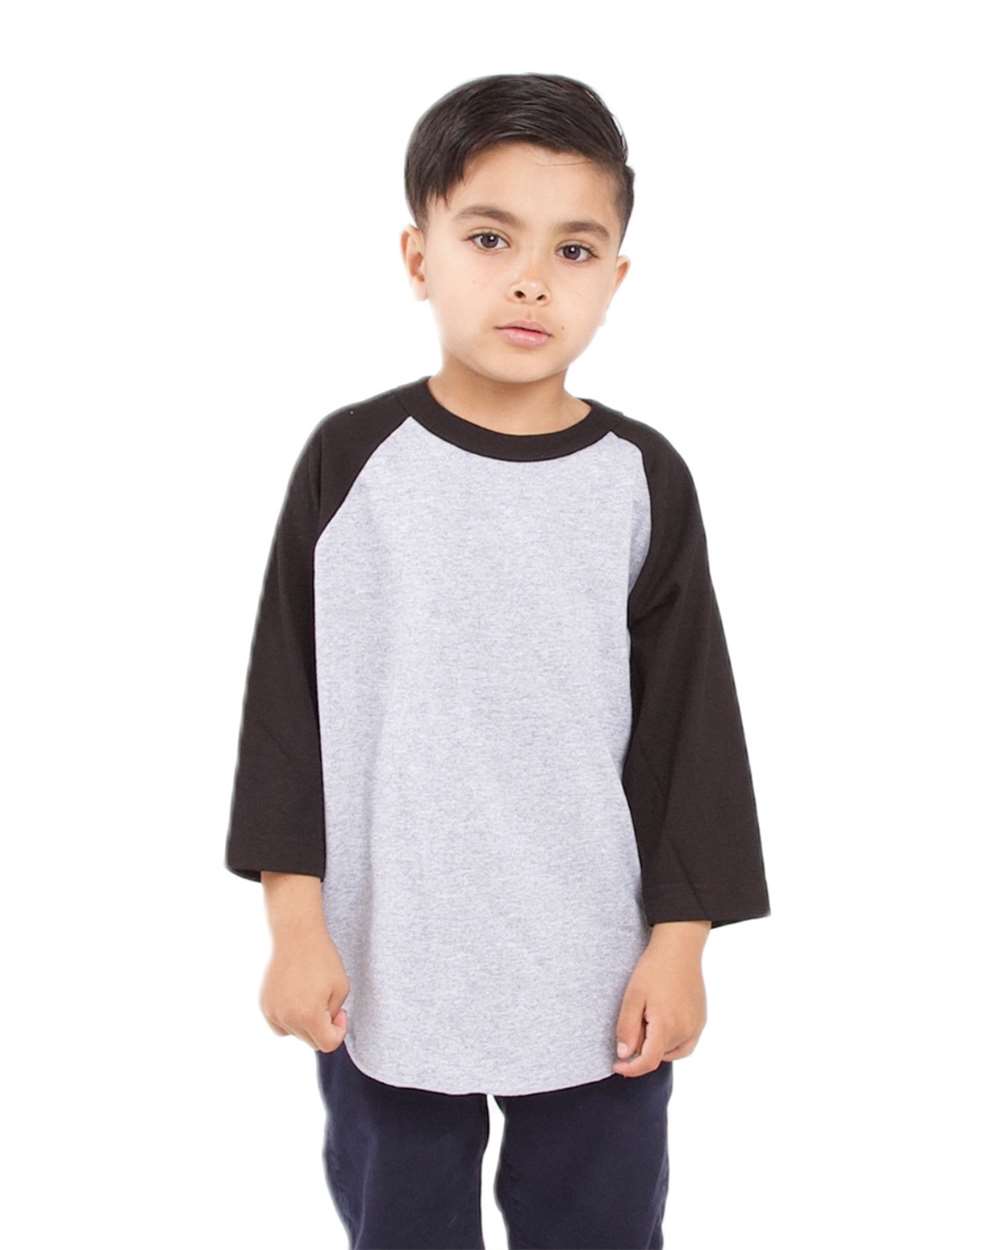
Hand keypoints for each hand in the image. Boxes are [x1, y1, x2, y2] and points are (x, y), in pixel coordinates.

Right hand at [260, 928, 351, 1053]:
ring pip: (295, 1034)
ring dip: (306, 1024)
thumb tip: (323, 1027)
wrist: (297, 936)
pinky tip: (298, 1000)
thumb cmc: (323, 959)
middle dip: (323, 1027)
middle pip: (311, 1041)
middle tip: (328, 1003)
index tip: (340, 1013)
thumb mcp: (341, 988)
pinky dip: (290, 1019)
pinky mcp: (265, 1004)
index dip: (339, 1031)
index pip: (327, 1044)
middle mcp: (287, 1018)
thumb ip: (335, 1015)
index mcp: (309, 1016)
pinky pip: (280, 1025)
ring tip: (312, 998)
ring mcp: (273, 1012)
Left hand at [613, 926, 707, 1075]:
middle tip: (634, 1020)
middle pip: (658, 1054)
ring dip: (657, 1046)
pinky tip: (663, 1026)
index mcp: (667, 1027)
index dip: (630, 1069)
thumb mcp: (633, 996)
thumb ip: (627, 1028)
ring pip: (672, 1051)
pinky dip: (672, 1043)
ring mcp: (696, 1026)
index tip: (616, 1065)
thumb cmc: (654, 969)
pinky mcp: (701, 1020)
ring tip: (648, 1018)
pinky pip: (686, 1044)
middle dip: (642, 1047)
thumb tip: (625, 1054)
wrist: (679, 948)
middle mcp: (685, 1031)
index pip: (648, 1062)